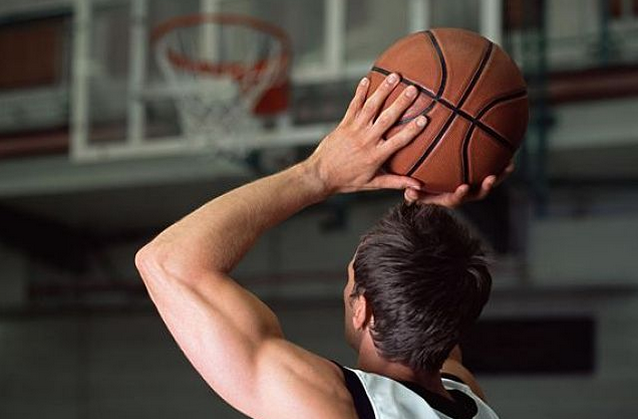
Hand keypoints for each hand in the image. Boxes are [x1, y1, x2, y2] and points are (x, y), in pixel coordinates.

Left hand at [305, 73, 427, 194]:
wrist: (320, 175)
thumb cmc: (348, 181)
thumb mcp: (373, 183)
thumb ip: (396, 182)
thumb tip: (417, 186)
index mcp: (376, 156)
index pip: (398, 141)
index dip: (412, 130)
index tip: (425, 119)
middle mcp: (366, 140)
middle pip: (387, 119)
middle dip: (401, 103)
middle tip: (413, 89)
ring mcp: (354, 130)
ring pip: (371, 107)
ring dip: (383, 91)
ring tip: (395, 76)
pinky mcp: (344, 124)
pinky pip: (353, 105)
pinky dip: (360, 92)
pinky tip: (367, 79)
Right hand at [404, 161, 514, 207]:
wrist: (431, 185)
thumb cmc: (421, 189)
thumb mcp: (415, 192)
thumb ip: (413, 194)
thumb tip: (409, 192)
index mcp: (449, 198)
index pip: (455, 198)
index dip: (460, 194)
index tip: (463, 187)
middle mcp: (463, 193)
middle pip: (477, 193)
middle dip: (486, 187)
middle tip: (491, 178)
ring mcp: (472, 185)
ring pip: (487, 183)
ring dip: (499, 176)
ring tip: (508, 167)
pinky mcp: (478, 177)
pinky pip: (490, 170)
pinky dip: (499, 164)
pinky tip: (507, 153)